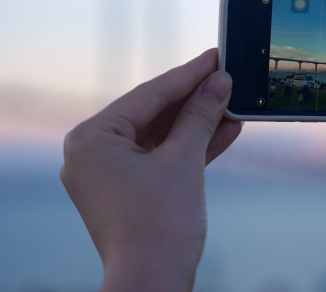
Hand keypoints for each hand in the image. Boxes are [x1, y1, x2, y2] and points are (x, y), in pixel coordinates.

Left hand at [60, 49, 241, 291]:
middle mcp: (95, 153)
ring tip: (233, 103)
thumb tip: (219, 83)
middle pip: (154, 113)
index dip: (188, 74)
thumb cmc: (159, 226)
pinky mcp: (132, 190)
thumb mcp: (183, 160)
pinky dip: (192, 146)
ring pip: (162, 136)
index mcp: (92, 139)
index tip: (215, 56)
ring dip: (199, 122)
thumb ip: (200, 115)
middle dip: (195, 99)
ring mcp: (112, 174)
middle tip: (227, 77)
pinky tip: (226, 130)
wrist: (154, 284)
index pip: (148, 95)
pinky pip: (163, 157)